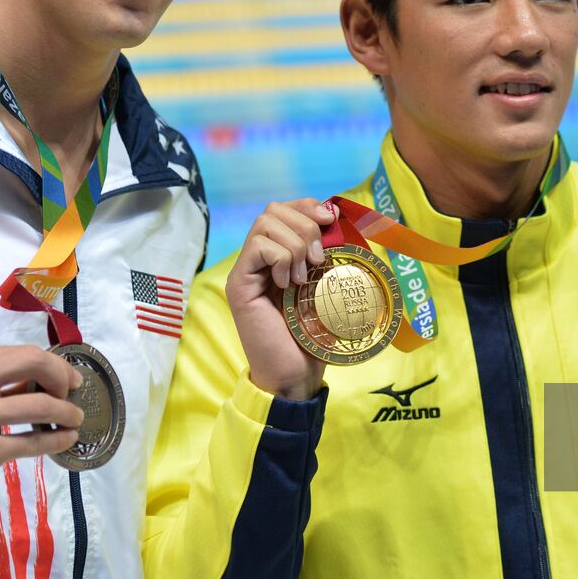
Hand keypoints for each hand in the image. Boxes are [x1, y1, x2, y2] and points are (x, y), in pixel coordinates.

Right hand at [0, 345, 83, 521]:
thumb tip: (44, 374)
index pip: (23, 353)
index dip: (54, 364)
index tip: (67, 378)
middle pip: (36, 365)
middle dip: (64, 378)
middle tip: (73, 394)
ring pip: (41, 406)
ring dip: (68, 413)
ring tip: (74, 420)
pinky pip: (33, 441)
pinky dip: (57, 439)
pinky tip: (65, 439)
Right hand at [225, 199, 333, 401]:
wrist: (295, 372)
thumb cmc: (313, 336)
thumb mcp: (328, 287)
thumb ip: (328, 255)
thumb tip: (339, 219)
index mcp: (279, 254)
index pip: (285, 208)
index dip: (307, 206)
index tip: (330, 219)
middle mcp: (258, 259)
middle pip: (273, 210)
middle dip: (304, 226)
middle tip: (319, 260)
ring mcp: (246, 270)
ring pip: (265, 224)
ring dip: (295, 245)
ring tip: (303, 277)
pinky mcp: (238, 284)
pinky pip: (257, 246)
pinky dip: (280, 258)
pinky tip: (288, 285)